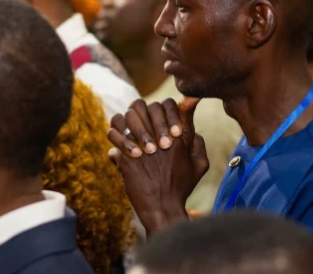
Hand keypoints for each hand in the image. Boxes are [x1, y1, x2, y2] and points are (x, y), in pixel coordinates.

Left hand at [107, 97, 208, 234]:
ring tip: (127, 129)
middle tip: (140, 119)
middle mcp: (160, 137)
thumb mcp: (199, 164)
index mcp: (179, 136)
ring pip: (125, 117)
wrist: (162, 208)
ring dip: (125, 121)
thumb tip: (189, 128)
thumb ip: (198, 142)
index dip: (163, 107)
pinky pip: (113, 137)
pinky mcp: (126, 159)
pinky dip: (115, 139)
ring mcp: (141, 147)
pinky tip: (119, 148)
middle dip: (140, 111)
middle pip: (142, 106)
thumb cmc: (182, 187)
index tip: (159, 115)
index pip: (168, 104)